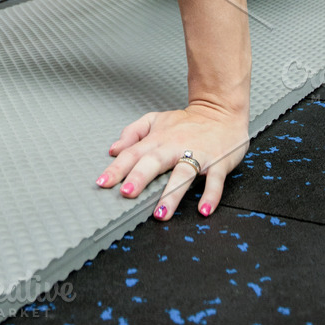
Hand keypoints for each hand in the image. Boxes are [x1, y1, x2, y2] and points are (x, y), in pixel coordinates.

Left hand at [95, 102, 248, 219]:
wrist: (221, 110)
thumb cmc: (187, 122)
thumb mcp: (156, 120)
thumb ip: (133, 133)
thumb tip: (114, 150)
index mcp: (158, 140)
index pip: (133, 153)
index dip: (117, 168)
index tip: (103, 182)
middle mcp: (175, 147)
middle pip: (155, 161)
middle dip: (140, 177)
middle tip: (127, 194)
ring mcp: (198, 154)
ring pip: (183, 173)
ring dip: (172, 194)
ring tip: (160, 214)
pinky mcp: (218, 162)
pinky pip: (215, 180)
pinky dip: (211, 195)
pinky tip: (204, 209)